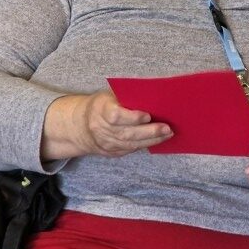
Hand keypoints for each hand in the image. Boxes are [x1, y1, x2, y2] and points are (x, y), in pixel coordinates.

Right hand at [41, 90, 172, 161]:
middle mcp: (101, 128)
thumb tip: (152, 95)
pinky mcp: (110, 152)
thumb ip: (126, 97)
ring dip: (151, 140)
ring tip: (167, 134)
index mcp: (100, 109)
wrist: (80, 126)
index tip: (147, 115)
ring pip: (130, 144)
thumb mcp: (109, 96)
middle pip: (126, 133)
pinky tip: (157, 140)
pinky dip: (144, 145)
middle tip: (166, 128)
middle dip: (149, 132)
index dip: (132, 117)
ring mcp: (105, 143)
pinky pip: (129, 150)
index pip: (116, 116)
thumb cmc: (102, 105)